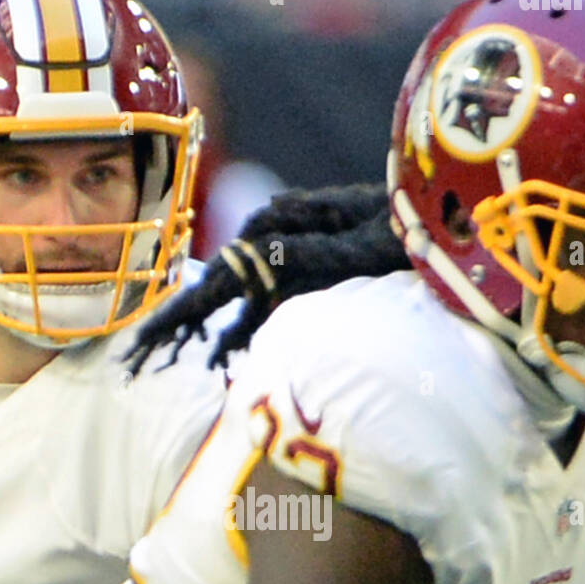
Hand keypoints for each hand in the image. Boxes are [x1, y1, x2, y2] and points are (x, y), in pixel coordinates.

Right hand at [125, 185, 405, 374]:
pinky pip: (265, 305)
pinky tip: (225, 356)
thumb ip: (304, 253)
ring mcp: (291, 255)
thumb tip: (246, 256)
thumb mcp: (362, 247)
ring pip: (236, 300)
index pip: (218, 277)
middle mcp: (278, 238)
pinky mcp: (309, 272)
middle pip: (216, 288)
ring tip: (164, 361)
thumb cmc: (412, 234)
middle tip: (135, 360)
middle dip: (176, 324)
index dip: (179, 312)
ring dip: (204, 331)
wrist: (449, 221)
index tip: (144, 340)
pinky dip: (244, 329)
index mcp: (282, 228)